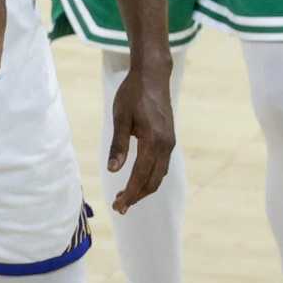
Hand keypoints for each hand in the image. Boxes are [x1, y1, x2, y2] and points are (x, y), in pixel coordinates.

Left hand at [105, 57, 175, 213]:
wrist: (154, 76)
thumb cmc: (133, 94)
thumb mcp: (120, 117)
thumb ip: (117, 145)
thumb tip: (112, 170)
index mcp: (153, 141)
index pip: (140, 176)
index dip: (129, 194)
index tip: (117, 206)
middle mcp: (165, 145)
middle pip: (152, 181)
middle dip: (136, 196)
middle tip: (118, 207)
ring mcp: (169, 143)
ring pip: (159, 175)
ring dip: (143, 189)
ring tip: (125, 197)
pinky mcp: (169, 139)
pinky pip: (162, 166)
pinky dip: (150, 178)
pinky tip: (138, 180)